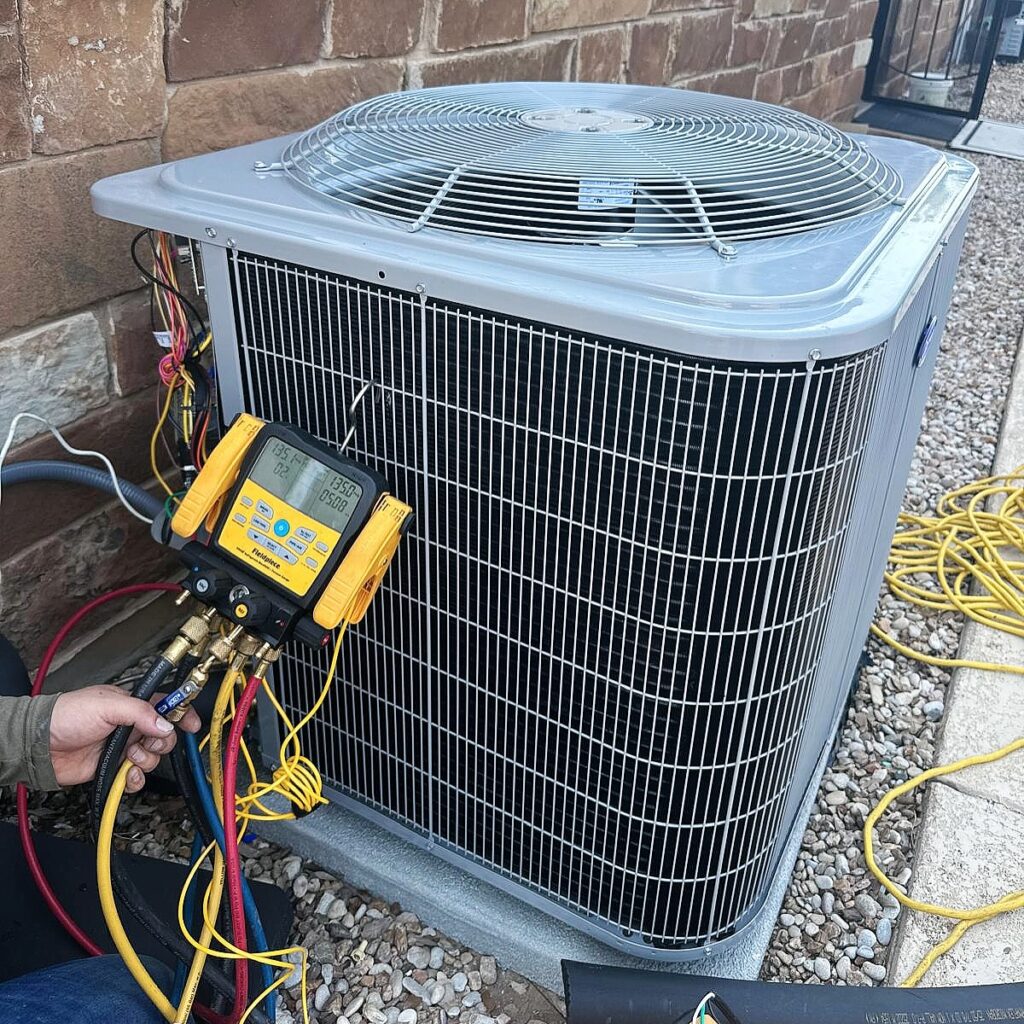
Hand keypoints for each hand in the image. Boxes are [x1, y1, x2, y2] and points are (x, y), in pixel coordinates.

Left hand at [49, 685, 200, 792]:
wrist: (40, 745)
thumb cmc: (66, 716)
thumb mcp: (106, 705)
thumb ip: (140, 713)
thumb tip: (166, 725)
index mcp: (132, 705)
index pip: (165, 706)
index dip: (181, 714)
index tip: (192, 724)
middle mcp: (130, 726)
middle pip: (163, 736)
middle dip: (160, 743)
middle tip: (144, 743)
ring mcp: (123, 748)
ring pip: (152, 758)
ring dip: (145, 761)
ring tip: (128, 758)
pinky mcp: (114, 768)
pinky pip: (136, 777)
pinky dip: (135, 779)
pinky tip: (127, 774)